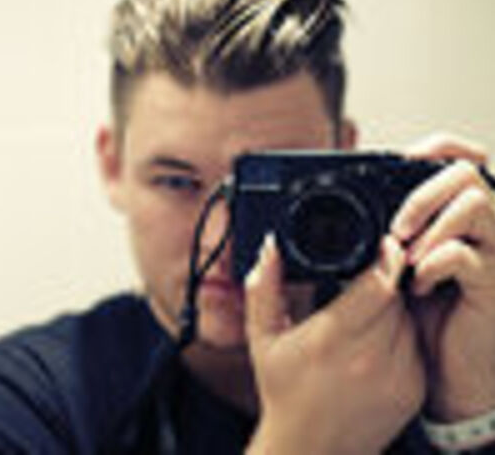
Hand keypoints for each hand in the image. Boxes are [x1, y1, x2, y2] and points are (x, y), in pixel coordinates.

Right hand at [245, 234, 424, 454]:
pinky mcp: (412, 390)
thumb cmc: (283, 391)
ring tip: (364, 315)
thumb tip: (271, 247)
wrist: (310, 448)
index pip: (378, 285)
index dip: (385, 258)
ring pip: (408, 317)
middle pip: (396, 295)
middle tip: (365, 280)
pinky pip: (415, 343)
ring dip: (392, 307)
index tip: (383, 244)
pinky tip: (374, 342)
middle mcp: (368, 357)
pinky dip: (400, 333)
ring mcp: (396, 375)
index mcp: (330, 338)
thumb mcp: (263, 336)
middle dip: (384, 280)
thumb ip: (263, 287)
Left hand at [391, 133, 494, 420]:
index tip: (400, 161)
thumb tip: (365, 209)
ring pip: (477, 203)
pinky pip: (465, 255)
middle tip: (397, 228)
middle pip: (469, 172)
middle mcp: (489, 226)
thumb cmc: (427, 312)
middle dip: (423, 195)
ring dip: (430, 225)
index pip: (464, 158)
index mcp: (465, 216)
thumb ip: (397, 234)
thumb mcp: (406, 263)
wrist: (450, 366)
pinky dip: (433, 264)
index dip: (435, 148)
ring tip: (406, 256)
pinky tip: (419, 285)